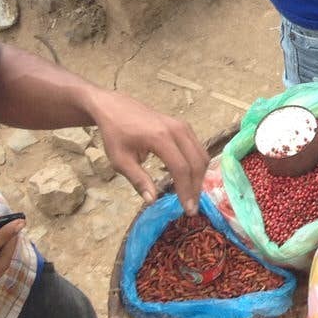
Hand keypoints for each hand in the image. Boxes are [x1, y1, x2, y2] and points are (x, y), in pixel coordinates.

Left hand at [87, 89, 208, 212]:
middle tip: (192, 207)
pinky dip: (197, 166)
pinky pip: (198, 148)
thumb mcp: (120, 160)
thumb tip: (153, 200)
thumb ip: (138, 180)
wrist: (116, 108)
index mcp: (160, 138)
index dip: (186, 190)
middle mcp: (178, 130)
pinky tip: (189, 178)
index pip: (181, 168)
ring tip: (191, 195)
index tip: (187, 209)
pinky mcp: (185, 126)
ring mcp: (183, 126)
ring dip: (199, 177)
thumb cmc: (115, 134)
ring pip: (202, 155)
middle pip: (197, 162)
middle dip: (196, 187)